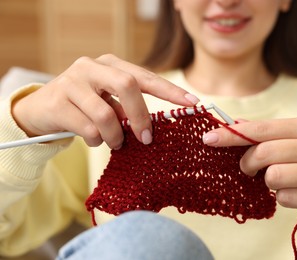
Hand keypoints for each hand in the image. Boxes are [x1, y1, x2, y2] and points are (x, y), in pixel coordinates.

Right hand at [12, 54, 198, 148]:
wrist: (40, 110)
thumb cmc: (84, 106)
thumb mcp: (109, 102)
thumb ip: (128, 107)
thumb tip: (154, 128)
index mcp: (110, 64)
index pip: (145, 75)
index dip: (170, 90)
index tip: (192, 103)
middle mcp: (91, 67)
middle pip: (127, 85)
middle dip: (141, 116)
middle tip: (146, 138)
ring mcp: (72, 81)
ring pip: (106, 114)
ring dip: (115, 136)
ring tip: (114, 142)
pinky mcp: (58, 101)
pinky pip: (88, 129)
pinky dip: (96, 141)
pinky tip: (94, 140)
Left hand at [203, 118, 296, 235]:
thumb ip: (269, 135)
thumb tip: (234, 125)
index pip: (260, 129)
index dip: (232, 135)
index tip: (208, 139)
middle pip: (264, 153)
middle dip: (248, 164)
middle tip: (248, 170)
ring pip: (273, 177)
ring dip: (269, 183)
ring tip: (281, 181)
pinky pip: (285, 199)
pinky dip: (283, 198)